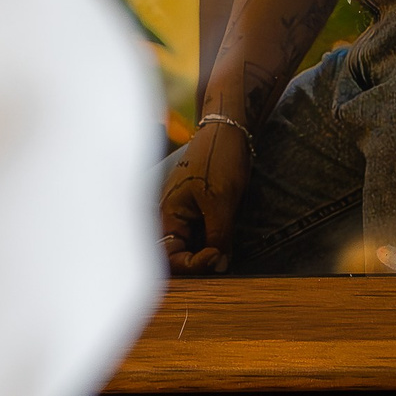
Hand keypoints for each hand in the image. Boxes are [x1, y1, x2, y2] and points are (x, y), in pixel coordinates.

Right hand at [160, 117, 252, 275]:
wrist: (228, 130)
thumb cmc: (219, 159)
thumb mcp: (221, 202)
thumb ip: (219, 237)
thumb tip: (220, 265)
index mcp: (168, 214)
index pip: (171, 257)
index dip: (194, 264)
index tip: (218, 256)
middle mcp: (171, 216)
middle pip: (180, 254)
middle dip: (201, 259)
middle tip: (224, 256)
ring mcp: (184, 212)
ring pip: (193, 245)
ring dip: (209, 250)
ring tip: (227, 245)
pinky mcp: (198, 207)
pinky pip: (202, 232)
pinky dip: (213, 238)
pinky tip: (227, 235)